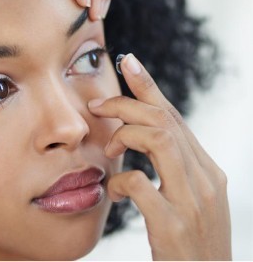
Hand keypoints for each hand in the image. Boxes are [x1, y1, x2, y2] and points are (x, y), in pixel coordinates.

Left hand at [88, 54, 230, 259]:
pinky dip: (121, 181)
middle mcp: (205, 179)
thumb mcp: (188, 201)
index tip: (129, 61)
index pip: (174, 116)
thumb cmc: (190, 244)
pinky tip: (115, 193)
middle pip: (163, 119)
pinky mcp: (174, 226)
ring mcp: (193, 202)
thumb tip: (138, 140)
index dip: (148, 86)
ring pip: (157, 138)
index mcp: (206, 170)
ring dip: (124, 136)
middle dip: (126, 105)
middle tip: (99, 105)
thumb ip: (170, 170)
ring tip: (110, 150)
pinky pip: (140, 183)